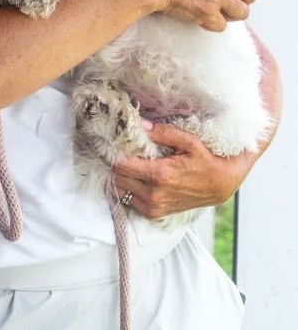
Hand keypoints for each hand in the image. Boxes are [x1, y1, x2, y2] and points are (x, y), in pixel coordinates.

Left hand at [110, 121, 253, 219]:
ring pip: (120, 189)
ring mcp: (154, 206)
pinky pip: (129, 200)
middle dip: (117, 163)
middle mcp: (154, 194)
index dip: (115, 153)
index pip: (120, 165)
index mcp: (160, 175)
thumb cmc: (208, 161)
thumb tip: (139, 124)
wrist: (223, 185)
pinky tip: (139, 179)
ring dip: (123, 176)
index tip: (117, 144)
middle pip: (117, 176)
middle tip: (124, 152)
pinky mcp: (154, 214)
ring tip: (133, 165)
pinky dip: (129, 189)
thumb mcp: (189, 141)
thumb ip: (162, 132)